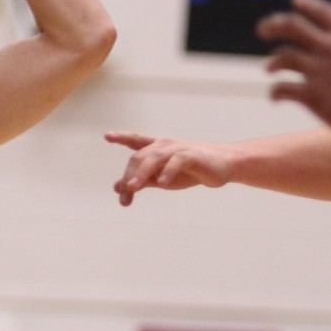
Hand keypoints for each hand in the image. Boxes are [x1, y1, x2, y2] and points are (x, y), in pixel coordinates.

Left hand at [104, 131, 236, 205]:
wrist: (224, 166)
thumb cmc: (190, 171)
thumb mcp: (161, 178)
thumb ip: (141, 181)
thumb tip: (117, 188)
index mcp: (156, 148)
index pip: (135, 141)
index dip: (121, 137)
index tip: (107, 136)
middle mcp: (164, 145)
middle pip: (139, 157)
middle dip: (129, 176)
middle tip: (124, 195)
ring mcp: (177, 148)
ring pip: (154, 158)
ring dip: (142, 173)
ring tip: (133, 187)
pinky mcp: (191, 155)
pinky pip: (176, 161)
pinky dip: (167, 172)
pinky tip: (161, 183)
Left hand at [255, 0, 330, 135]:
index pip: (323, 10)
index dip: (307, 3)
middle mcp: (329, 46)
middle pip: (290, 25)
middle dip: (272, 25)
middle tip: (261, 30)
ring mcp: (318, 69)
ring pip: (282, 57)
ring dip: (273, 63)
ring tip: (270, 69)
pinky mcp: (311, 93)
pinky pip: (282, 88)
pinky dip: (275, 92)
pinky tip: (275, 98)